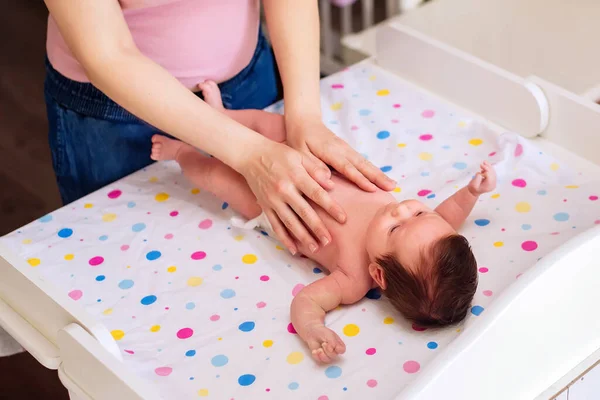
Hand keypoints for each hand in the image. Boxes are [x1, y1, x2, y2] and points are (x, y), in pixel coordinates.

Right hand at [238, 139, 345, 253]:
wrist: (250, 155)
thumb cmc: (279, 154)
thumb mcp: (298, 155)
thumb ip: (315, 169)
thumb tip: (331, 184)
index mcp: (296, 176)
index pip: (317, 194)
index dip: (331, 207)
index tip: (343, 219)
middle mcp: (284, 190)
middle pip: (304, 212)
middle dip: (317, 228)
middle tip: (329, 241)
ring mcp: (273, 200)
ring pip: (290, 222)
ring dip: (302, 237)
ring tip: (315, 248)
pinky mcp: (265, 206)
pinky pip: (275, 225)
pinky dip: (284, 238)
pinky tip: (293, 248)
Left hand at [286, 118, 395, 191]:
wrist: (304, 121)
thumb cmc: (299, 139)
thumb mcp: (299, 152)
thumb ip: (312, 165)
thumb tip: (327, 180)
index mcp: (329, 150)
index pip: (346, 167)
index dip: (359, 178)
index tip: (371, 189)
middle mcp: (342, 149)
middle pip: (362, 164)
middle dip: (377, 176)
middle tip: (392, 187)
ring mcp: (347, 149)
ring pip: (365, 163)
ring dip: (379, 174)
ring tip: (392, 185)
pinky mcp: (348, 150)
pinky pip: (362, 162)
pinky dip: (373, 170)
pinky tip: (381, 179)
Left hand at [305, 324, 345, 363]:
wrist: (313, 333)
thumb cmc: (323, 333)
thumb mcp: (329, 335)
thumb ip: (332, 342)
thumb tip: (332, 349)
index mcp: (338, 345)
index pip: (342, 350)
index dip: (337, 349)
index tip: (331, 345)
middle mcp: (334, 351)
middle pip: (334, 356)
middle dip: (327, 350)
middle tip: (323, 343)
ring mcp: (327, 355)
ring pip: (327, 360)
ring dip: (322, 354)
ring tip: (319, 349)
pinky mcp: (320, 358)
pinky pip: (320, 360)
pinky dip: (316, 356)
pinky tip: (315, 351)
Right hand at [468, 161, 496, 194]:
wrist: (473, 191)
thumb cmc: (473, 188)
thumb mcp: (473, 184)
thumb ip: (477, 179)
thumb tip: (480, 174)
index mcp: (489, 186)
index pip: (489, 176)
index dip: (485, 171)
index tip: (480, 169)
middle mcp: (493, 184)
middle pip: (492, 174)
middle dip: (487, 168)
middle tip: (482, 163)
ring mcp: (493, 181)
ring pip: (493, 172)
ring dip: (489, 166)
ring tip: (484, 162)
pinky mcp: (492, 179)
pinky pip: (492, 172)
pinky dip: (489, 168)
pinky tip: (486, 165)